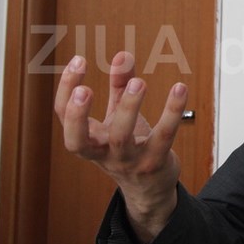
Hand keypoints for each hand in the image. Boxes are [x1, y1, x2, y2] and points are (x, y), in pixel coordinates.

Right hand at [54, 51, 187, 243]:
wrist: (150, 188)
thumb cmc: (129, 146)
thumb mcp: (119, 117)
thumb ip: (120, 86)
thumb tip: (122, 54)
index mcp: (88, 140)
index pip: (63, 118)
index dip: (65, 91)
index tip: (78, 62)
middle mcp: (102, 154)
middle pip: (79, 141)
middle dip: (78, 115)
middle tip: (85, 89)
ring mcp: (128, 161)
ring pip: (122, 137)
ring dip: (129, 108)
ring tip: (139, 82)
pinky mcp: (155, 162)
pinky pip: (163, 136)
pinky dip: (172, 112)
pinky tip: (180, 88)